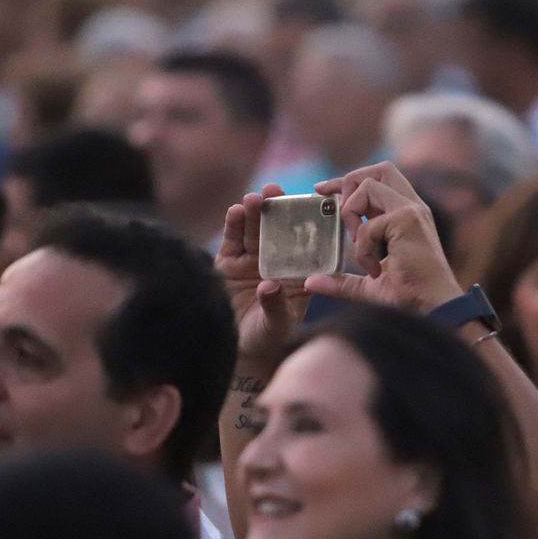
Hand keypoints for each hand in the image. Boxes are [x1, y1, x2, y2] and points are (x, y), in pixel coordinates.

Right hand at [216, 183, 311, 365]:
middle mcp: (276, 261)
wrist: (239, 348)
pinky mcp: (228, 262)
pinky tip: (235, 211)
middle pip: (277, 230)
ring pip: (254, 230)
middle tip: (275, 191)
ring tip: (254, 198)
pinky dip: (233, 225)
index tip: (309, 205)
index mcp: (297, 272)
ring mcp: (251, 259)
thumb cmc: (268, 337)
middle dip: (275, 209)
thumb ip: (277, 306)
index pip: (304, 244)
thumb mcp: (277, 325)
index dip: (306, 224)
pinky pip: (232, 240)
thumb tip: (269, 287)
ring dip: (253, 213)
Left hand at [305, 162, 463, 311]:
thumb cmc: (410, 297)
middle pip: (380, 169)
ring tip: (357, 244)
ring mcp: (412, 211)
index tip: (323, 191)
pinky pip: (368, 224)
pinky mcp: (407, 220)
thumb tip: (311, 283)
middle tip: (332, 204)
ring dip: (352, 211)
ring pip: (369, 185)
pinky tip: (373, 267)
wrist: (435, 307)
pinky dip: (361, 246)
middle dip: (350, 181)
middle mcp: (413, 206)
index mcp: (408, 214)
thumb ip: (343, 280)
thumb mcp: (369, 285)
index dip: (350, 181)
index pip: (379, 180)